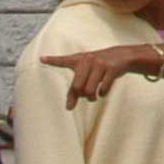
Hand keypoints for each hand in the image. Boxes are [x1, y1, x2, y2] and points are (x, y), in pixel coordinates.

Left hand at [39, 42, 163, 104]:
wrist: (121, 55)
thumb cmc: (99, 66)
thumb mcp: (87, 71)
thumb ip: (76, 87)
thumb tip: (68, 108)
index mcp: (79, 59)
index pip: (64, 60)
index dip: (53, 60)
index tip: (41, 59)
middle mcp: (88, 60)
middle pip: (77, 86)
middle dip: (81, 95)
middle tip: (85, 96)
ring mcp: (100, 64)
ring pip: (90, 90)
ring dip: (92, 97)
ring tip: (94, 95)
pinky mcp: (111, 68)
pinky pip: (103, 89)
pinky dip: (103, 93)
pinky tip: (103, 91)